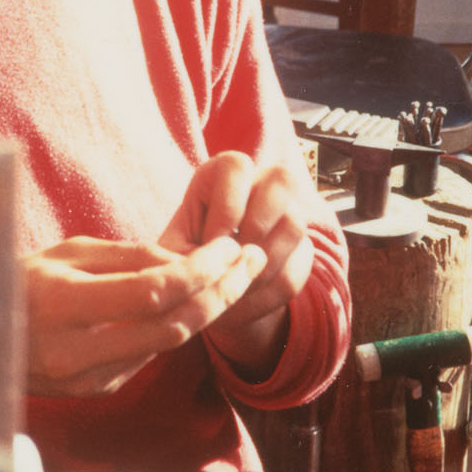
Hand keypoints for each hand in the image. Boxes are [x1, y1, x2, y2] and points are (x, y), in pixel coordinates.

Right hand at [22, 235, 267, 397]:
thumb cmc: (18, 281)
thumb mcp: (68, 252)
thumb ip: (129, 257)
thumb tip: (189, 262)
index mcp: (63, 307)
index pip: (155, 292)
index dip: (202, 269)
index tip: (230, 245)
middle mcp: (77, 353)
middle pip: (175, 325)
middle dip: (223, 290)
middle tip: (252, 259)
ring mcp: (88, 379)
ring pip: (169, 344)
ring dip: (210, 309)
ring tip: (238, 275)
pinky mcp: (97, 390)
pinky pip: (150, 354)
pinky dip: (178, 325)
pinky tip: (199, 299)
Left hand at [161, 152, 319, 375]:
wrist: (207, 292)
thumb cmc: (181, 260)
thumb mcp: (170, 253)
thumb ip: (180, 254)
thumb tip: (203, 265)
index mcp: (220, 176)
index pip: (237, 166)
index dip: (227, 206)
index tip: (209, 241)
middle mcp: (260, 186)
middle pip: (283, 179)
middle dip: (257, 225)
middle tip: (232, 257)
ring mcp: (288, 217)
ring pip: (295, 224)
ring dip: (262, 264)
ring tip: (231, 285)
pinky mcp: (301, 254)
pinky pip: (294, 271)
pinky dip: (265, 295)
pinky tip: (240, 305)